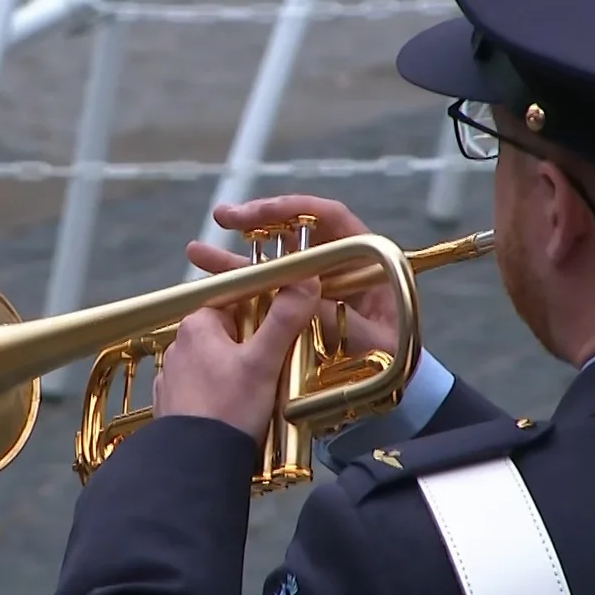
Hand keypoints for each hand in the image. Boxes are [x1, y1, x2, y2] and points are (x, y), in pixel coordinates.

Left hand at [152, 279, 321, 442]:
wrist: (195, 463)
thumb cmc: (229, 409)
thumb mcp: (264, 362)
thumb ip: (284, 320)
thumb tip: (306, 280)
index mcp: (197, 325)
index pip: (237, 302)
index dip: (266, 314)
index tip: (285, 334)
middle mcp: (178, 345)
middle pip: (229, 334)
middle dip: (254, 348)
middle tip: (276, 370)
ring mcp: (172, 376)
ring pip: (217, 363)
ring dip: (238, 374)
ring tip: (259, 397)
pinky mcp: (171, 404)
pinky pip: (203, 389)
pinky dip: (220, 395)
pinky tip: (235, 411)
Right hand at [183, 195, 401, 356]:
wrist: (396, 385)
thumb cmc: (393, 357)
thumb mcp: (370, 340)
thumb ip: (338, 318)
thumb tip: (300, 296)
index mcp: (366, 260)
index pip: (331, 218)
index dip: (296, 209)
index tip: (261, 213)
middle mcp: (338, 264)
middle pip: (295, 231)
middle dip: (257, 222)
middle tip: (225, 217)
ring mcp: (316, 283)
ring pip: (273, 261)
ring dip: (236, 256)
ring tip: (198, 251)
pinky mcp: (299, 304)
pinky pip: (267, 289)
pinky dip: (240, 285)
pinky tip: (210, 280)